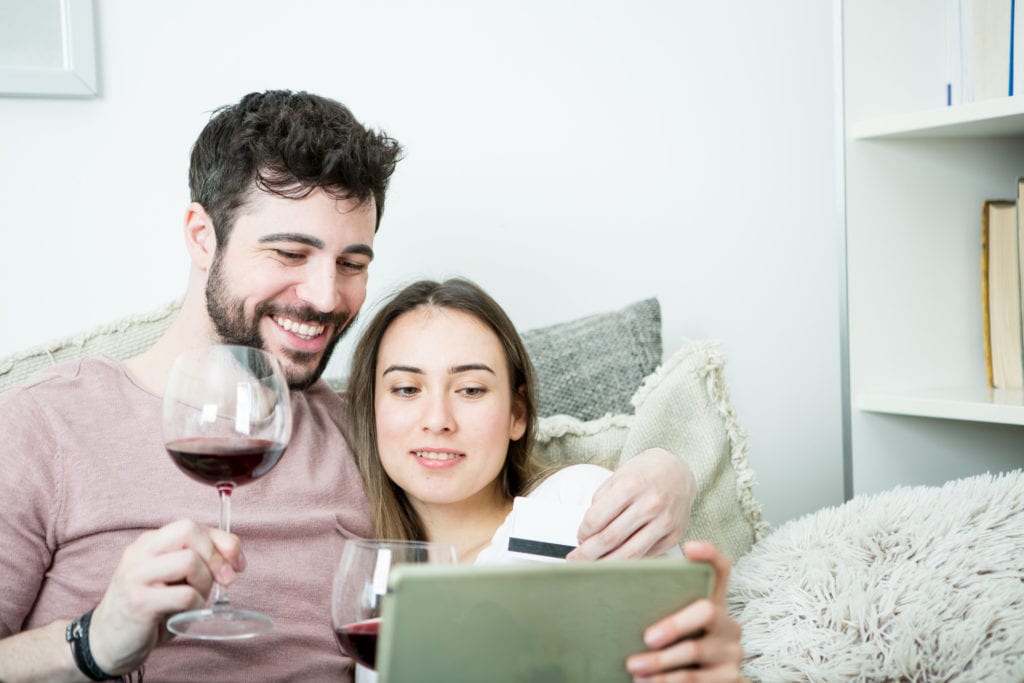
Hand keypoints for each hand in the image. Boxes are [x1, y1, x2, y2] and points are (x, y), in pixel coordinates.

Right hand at [87, 519, 243, 674]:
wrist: (105, 642)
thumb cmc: (147, 609)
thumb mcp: (172, 579)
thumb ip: (197, 563)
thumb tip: (232, 560)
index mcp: (150, 543)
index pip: (194, 526)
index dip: (224, 542)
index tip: (238, 565)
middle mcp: (140, 552)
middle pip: (189, 530)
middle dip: (216, 556)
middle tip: (225, 580)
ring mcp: (136, 575)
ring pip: (189, 561)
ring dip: (205, 583)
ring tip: (196, 600)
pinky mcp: (138, 602)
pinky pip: (185, 595)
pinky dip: (196, 605)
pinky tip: (185, 614)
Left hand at [569, 448, 694, 559]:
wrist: (678, 471)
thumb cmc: (645, 473)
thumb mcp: (618, 477)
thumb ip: (601, 502)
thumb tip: (587, 532)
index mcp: (631, 486)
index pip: (597, 519)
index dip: (583, 533)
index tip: (579, 538)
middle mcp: (650, 504)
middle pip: (610, 539)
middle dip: (588, 554)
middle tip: (576, 561)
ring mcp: (664, 522)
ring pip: (630, 554)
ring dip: (607, 564)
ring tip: (593, 568)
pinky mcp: (674, 536)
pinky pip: (647, 556)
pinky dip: (629, 563)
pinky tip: (617, 563)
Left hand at [625, 541, 742, 681]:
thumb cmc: (679, 648)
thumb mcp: (675, 627)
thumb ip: (660, 607)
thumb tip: (617, 594)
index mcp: (714, 603)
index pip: (721, 570)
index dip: (709, 555)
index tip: (689, 547)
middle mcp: (728, 624)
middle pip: (706, 611)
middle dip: (673, 624)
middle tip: (646, 637)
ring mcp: (732, 652)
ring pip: (695, 650)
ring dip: (660, 661)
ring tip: (633, 666)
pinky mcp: (731, 678)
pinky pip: (696, 679)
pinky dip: (667, 682)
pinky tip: (648, 682)